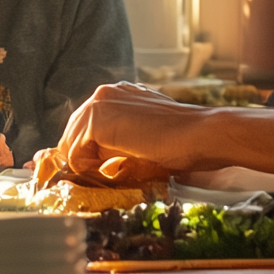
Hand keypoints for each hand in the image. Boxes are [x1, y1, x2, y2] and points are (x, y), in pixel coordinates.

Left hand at [45, 83, 273, 183]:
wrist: (202, 135)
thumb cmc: (181, 145)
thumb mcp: (141, 144)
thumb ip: (116, 148)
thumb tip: (93, 167)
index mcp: (116, 97)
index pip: (84, 129)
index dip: (86, 155)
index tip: (97, 173)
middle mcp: (103, 94)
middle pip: (72, 136)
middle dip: (84, 161)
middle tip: (107, 178)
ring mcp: (98, 103)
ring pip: (71, 146)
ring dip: (88, 168)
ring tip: (114, 176)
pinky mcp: (96, 119)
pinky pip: (74, 154)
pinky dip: (88, 170)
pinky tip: (113, 172)